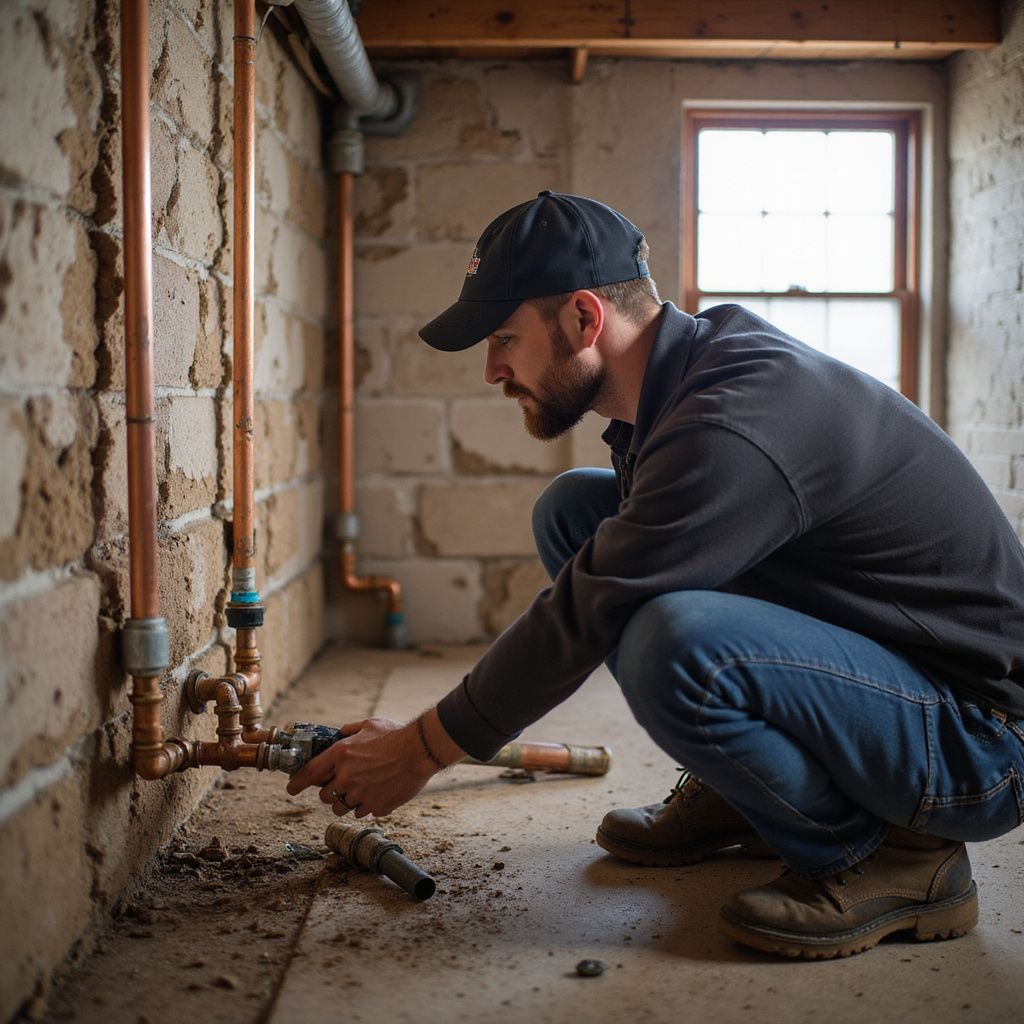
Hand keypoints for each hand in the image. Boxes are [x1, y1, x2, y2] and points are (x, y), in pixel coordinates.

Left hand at [285, 716, 434, 818]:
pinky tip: (378, 793)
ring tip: (360, 792)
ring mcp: (360, 794)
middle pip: (325, 796)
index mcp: (341, 754)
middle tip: (341, 786)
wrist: (420, 750)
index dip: (297, 783)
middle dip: (330, 792)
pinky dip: (368, 806)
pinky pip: (363, 812)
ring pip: (342, 808)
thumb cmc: (395, 734)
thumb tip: (340, 732)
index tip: (291, 789)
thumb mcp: (369, 724)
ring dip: (347, 802)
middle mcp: (346, 776)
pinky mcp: (375, 806)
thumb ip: (350, 730)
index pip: (310, 773)